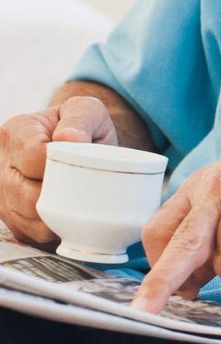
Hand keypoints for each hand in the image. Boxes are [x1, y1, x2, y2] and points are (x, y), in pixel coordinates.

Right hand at [0, 98, 117, 244]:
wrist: (78, 144)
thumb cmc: (83, 126)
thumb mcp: (88, 110)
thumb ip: (81, 117)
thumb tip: (69, 138)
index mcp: (16, 131)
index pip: (33, 156)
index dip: (60, 166)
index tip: (82, 166)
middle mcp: (1, 162)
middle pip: (26, 193)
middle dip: (60, 195)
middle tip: (87, 190)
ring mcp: (1, 192)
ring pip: (26, 217)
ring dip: (56, 216)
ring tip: (80, 203)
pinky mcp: (9, 215)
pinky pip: (29, 232)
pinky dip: (52, 230)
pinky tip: (69, 217)